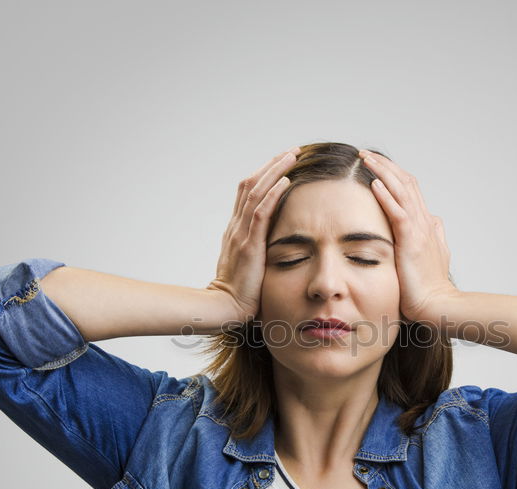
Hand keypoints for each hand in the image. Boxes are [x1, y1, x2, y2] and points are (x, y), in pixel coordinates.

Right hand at [207, 147, 297, 322]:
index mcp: (236, 231)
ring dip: (275, 171)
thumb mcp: (249, 267)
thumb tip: (273, 249)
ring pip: (256, 192)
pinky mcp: (249, 244)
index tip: (281, 163)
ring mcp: (241, 234)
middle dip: (271, 165)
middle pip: (251, 185)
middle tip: (290, 151)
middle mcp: (236, 226)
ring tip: (292, 156)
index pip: (247, 194)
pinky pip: (261, 212)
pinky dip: (273, 194)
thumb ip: (257, 254)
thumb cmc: (239, 295)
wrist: (224, 309)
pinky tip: (286, 181)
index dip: (264, 176)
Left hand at [358, 149, 459, 324]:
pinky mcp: (412, 242)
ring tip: (365, 159)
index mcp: (426, 225)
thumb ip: (432, 237)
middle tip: (364, 154)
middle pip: (405, 183)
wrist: (437, 306)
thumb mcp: (432, 257)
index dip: (393, 174)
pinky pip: (398, 213)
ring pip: (402, 191)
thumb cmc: (429, 288)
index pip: (409, 189)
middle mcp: (424, 222)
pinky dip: (387, 196)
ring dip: (383, 172)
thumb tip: (434, 222)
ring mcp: (420, 230)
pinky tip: (374, 184)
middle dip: (384, 165)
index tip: (375, 164)